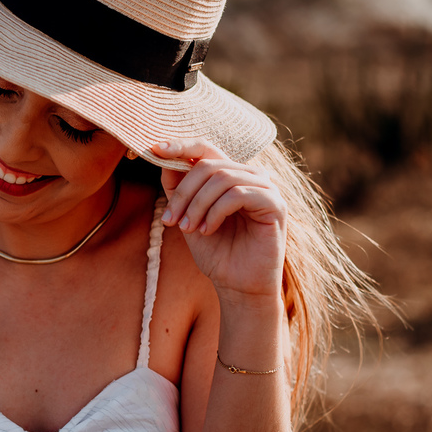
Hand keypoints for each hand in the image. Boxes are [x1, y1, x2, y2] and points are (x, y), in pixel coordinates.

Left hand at [152, 139, 285, 302]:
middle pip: (208, 165)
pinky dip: (215, 212)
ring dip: (197, 205)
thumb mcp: (187, 216)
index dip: (181, 146)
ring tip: (187, 229)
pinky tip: (207, 230)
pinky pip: (237, 194)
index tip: (156, 150)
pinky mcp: (276, 204)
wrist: (238, 286)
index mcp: (231, 175)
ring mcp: (266, 188)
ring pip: (222, 178)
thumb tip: (163, 159)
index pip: (206, 148)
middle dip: (183, 193)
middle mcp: (251, 176)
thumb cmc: (216, 251)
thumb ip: (178, 189)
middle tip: (169, 220)